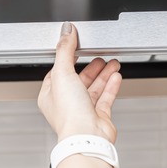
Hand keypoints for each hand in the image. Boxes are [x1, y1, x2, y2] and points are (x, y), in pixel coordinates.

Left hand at [38, 22, 122, 142]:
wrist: (87, 137)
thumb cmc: (70, 113)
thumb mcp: (63, 73)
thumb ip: (65, 50)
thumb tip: (66, 30)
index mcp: (50, 95)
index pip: (58, 72)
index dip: (68, 59)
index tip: (78, 48)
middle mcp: (66, 104)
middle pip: (79, 79)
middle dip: (91, 66)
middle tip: (100, 55)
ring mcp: (83, 111)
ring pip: (94, 88)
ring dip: (103, 74)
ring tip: (112, 62)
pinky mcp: (98, 117)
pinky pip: (105, 98)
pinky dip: (111, 86)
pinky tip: (116, 76)